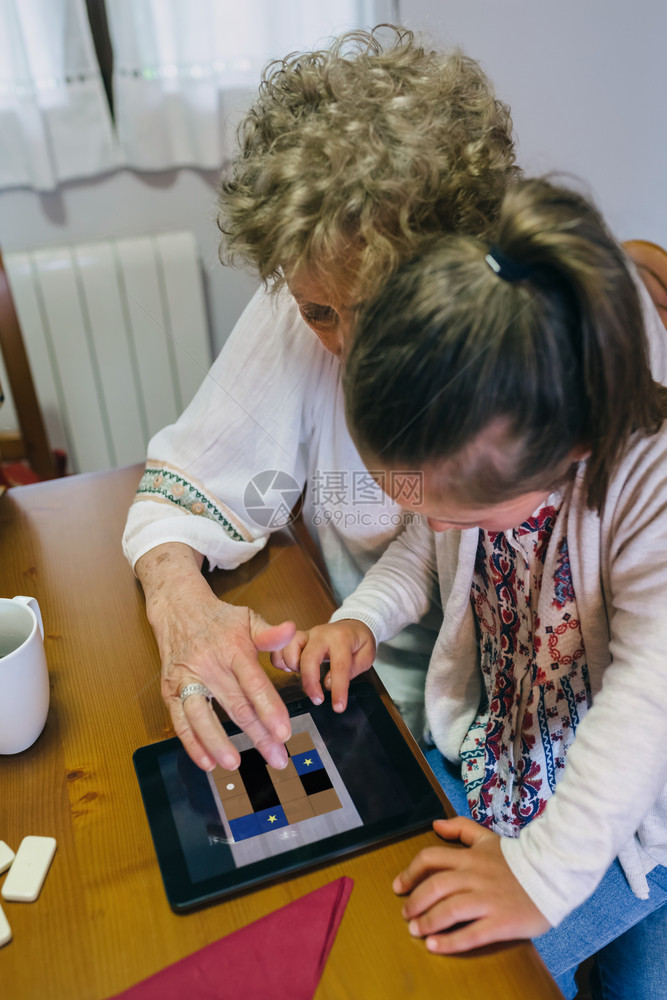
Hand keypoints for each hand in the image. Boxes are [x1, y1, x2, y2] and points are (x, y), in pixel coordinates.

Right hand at [136, 543, 295, 772]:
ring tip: (235, 763)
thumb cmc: (219, 619)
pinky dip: (191, 743)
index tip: (284, 732)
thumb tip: (292, 630)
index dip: (270, 709)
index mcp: (232, 648)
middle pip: (235, 705)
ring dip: (217, 742)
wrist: (177, 608)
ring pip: (202, 716)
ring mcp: (187, 678)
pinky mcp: (170, 689)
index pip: (254, 683)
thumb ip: (270, 634)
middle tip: (277, 757)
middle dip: (257, 734)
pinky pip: (179, 720)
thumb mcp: (248, 619)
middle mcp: (208, 665)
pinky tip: (206, 761)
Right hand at [271, 619, 375, 711]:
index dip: (338, 689)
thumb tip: (328, 683)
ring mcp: (306, 635)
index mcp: (341, 638)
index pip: (338, 666)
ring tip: (303, 677)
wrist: (352, 624)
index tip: (338, 706)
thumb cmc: (358, 642)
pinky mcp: (296, 639)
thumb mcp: (366, 655)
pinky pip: (280, 648)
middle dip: (310, 683)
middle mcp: (321, 634)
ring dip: (293, 668)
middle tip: (317, 699)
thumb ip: (351, 670)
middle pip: (308, 658)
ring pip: (288, 649)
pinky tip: (290, 669)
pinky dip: (281, 661)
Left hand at [393, 817, 550, 952]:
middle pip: (435, 886)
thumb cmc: (518, 859)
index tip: (399, 886)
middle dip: (415, 902)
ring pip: (449, 910)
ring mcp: (488, 899)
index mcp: (470, 857)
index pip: (430, 859)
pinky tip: (435, 946)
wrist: (554, 873)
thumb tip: (435, 824)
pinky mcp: (501, 922)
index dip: (410, 873)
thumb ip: (461, 828)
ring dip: (427, 922)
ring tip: (416, 931)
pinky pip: (471, 934)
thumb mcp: (488, 838)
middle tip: (406, 914)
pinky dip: (450, 942)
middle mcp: (475, 877)